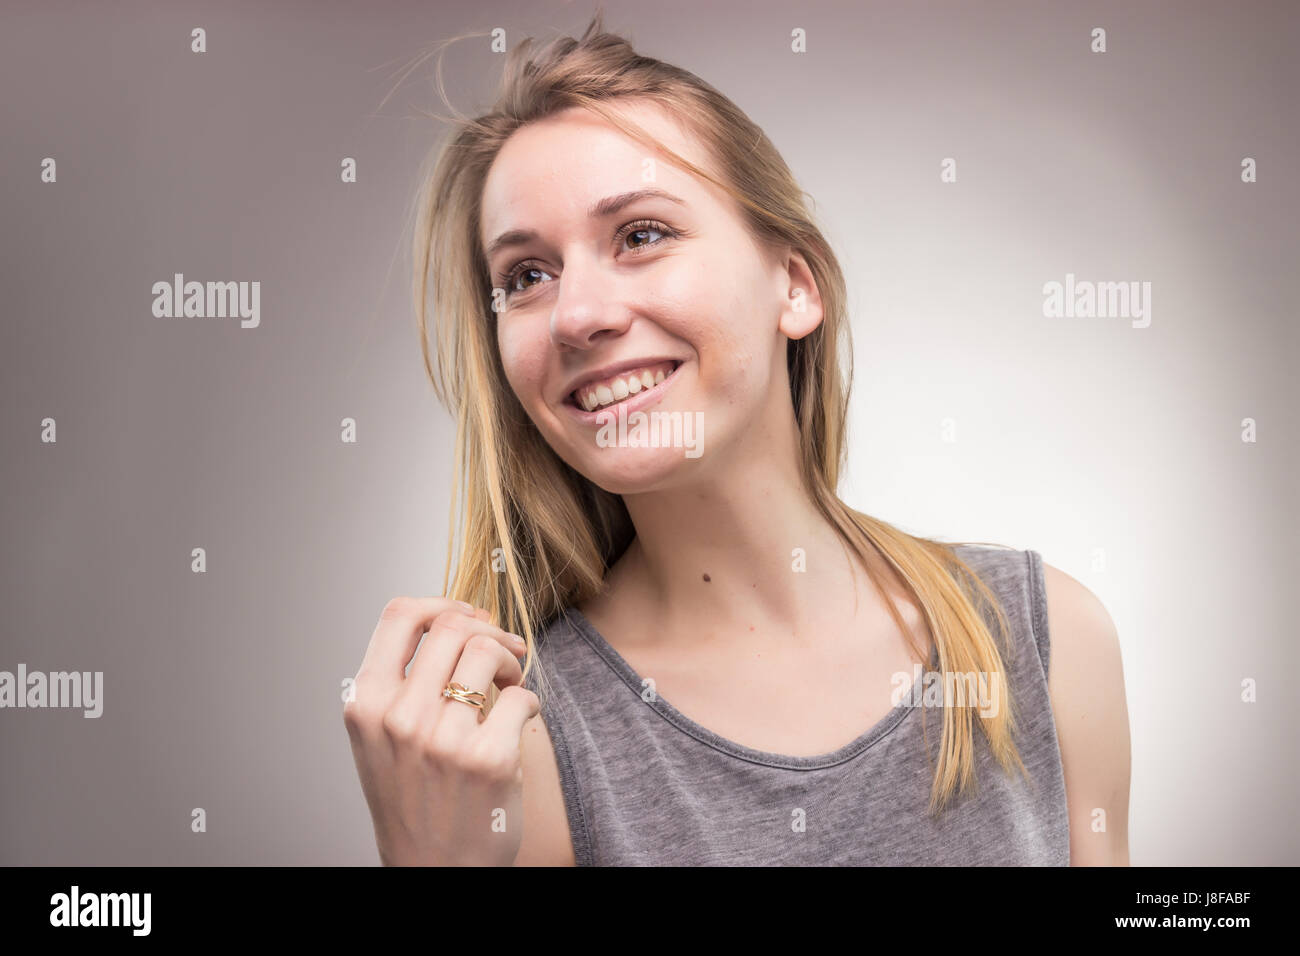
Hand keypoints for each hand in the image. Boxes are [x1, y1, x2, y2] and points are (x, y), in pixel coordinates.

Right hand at [343, 598, 538, 865]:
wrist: (431, 868)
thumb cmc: (412, 798)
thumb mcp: (381, 735)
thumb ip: (405, 680)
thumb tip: (462, 617)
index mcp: (366, 703)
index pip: (399, 615)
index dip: (441, 603)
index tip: (467, 614)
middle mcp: (399, 716)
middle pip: (453, 625)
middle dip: (487, 630)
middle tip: (503, 652)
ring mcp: (443, 738)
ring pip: (488, 651)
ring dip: (510, 659)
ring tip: (509, 682)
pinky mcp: (488, 758)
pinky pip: (521, 695)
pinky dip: (527, 701)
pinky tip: (519, 720)